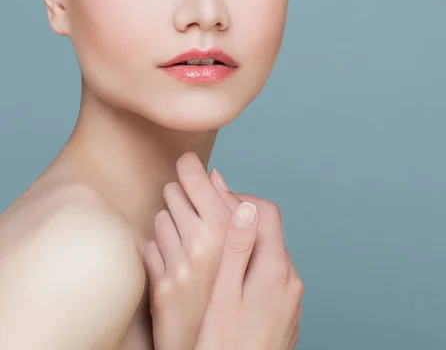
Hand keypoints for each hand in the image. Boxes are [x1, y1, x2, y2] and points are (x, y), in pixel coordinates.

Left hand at [142, 152, 233, 349]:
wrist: (226, 347)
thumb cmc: (241, 293)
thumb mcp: (249, 248)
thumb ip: (232, 209)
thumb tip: (213, 175)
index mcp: (231, 230)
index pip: (200, 179)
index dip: (190, 166)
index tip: (186, 160)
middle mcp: (205, 243)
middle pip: (175, 192)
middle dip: (181, 196)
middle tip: (190, 209)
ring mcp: (181, 264)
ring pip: (160, 217)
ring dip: (170, 223)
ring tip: (186, 241)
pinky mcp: (162, 284)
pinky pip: (150, 246)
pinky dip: (158, 250)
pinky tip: (174, 262)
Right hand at [194, 184, 303, 349]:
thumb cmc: (225, 347)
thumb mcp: (225, 296)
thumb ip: (237, 249)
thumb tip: (245, 207)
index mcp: (276, 269)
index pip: (266, 213)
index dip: (240, 199)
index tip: (215, 198)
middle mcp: (290, 279)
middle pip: (269, 231)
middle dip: (241, 219)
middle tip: (210, 216)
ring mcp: (291, 297)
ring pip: (270, 254)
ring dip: (247, 243)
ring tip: (217, 246)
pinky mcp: (286, 311)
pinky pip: (272, 276)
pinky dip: (253, 266)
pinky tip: (231, 278)